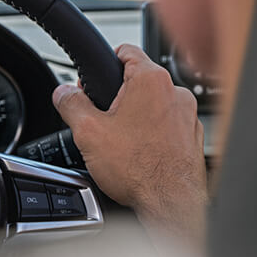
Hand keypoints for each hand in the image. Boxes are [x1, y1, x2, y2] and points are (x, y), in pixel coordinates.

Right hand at [52, 43, 207, 241]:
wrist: (171, 205)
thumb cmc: (139, 169)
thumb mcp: (88, 132)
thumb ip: (70, 104)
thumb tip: (63, 92)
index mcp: (151, 80)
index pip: (125, 51)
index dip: (104, 62)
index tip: (95, 77)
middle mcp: (176, 92)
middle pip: (138, 80)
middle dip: (117, 96)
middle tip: (101, 119)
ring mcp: (189, 115)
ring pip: (154, 104)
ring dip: (137, 116)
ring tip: (121, 141)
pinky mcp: (193, 137)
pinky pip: (168, 124)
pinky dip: (154, 133)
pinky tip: (140, 153)